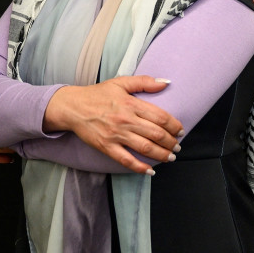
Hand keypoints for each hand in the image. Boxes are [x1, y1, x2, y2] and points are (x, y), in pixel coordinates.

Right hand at [43, 76, 184, 175]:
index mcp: (131, 104)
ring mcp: (116, 135)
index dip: (174, 125)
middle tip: (178, 146)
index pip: (160, 117)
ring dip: (161, 155)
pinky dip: (140, 167)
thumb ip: (145, 82)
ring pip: (145, 148)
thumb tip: (166, 82)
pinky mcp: (106, 147)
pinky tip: (150, 171)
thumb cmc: (98, 94)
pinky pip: (126, 160)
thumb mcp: (121, 82)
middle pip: (156, 134)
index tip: (181, 130)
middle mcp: (126, 120)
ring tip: (170, 157)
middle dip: (171, 142)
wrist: (72, 107)